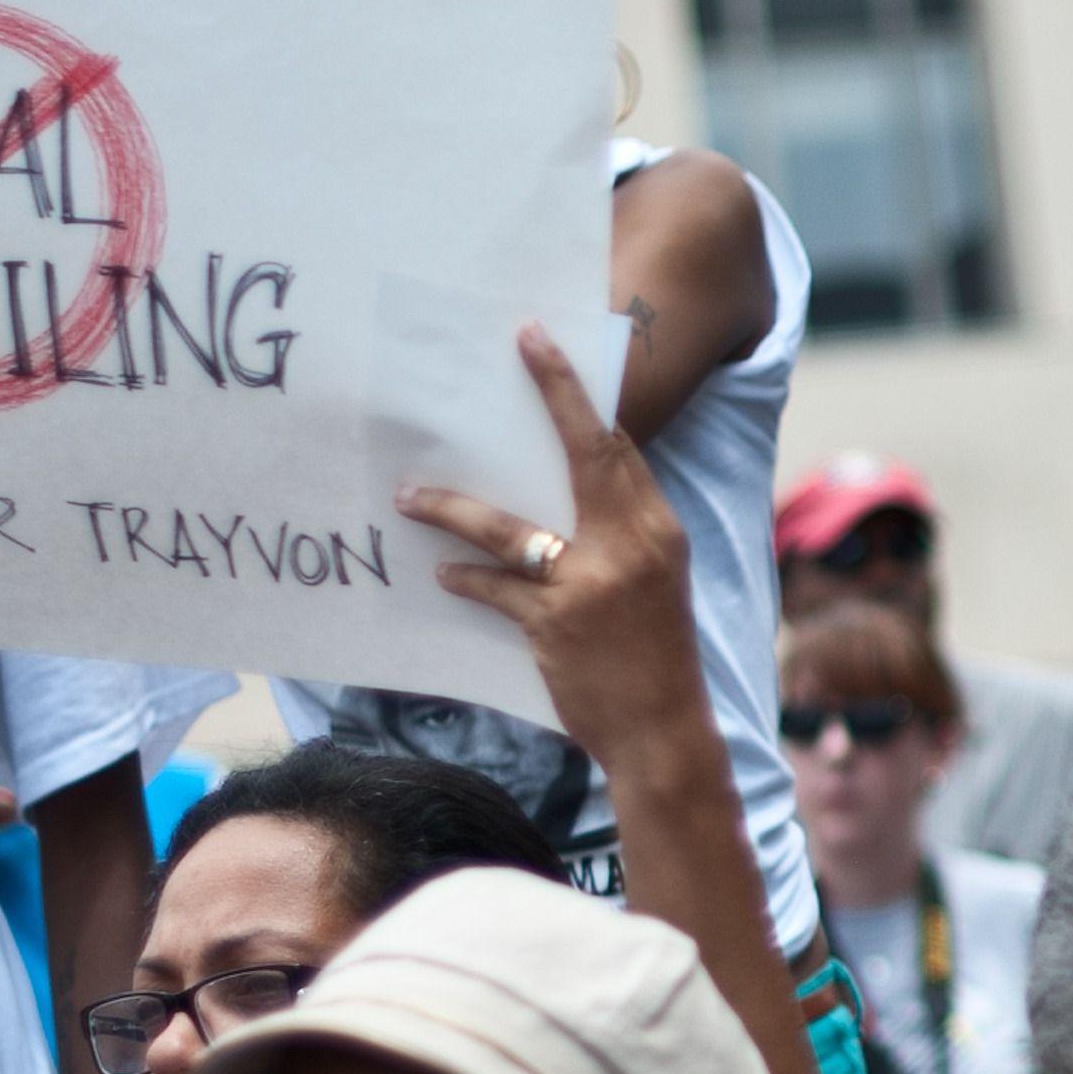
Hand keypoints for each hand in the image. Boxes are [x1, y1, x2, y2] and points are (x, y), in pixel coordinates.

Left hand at [402, 326, 712, 773]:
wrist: (663, 730)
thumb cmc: (654, 656)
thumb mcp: (654, 583)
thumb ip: (618, 535)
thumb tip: (561, 496)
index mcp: (659, 531)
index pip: (617, 448)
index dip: (577, 394)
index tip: (541, 343)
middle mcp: (632, 546)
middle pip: (584, 456)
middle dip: (552, 395)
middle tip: (516, 347)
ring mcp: (592, 584)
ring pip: (510, 529)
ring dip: (453, 509)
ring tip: (409, 497)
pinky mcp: (555, 624)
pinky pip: (496, 588)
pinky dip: (466, 579)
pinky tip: (443, 573)